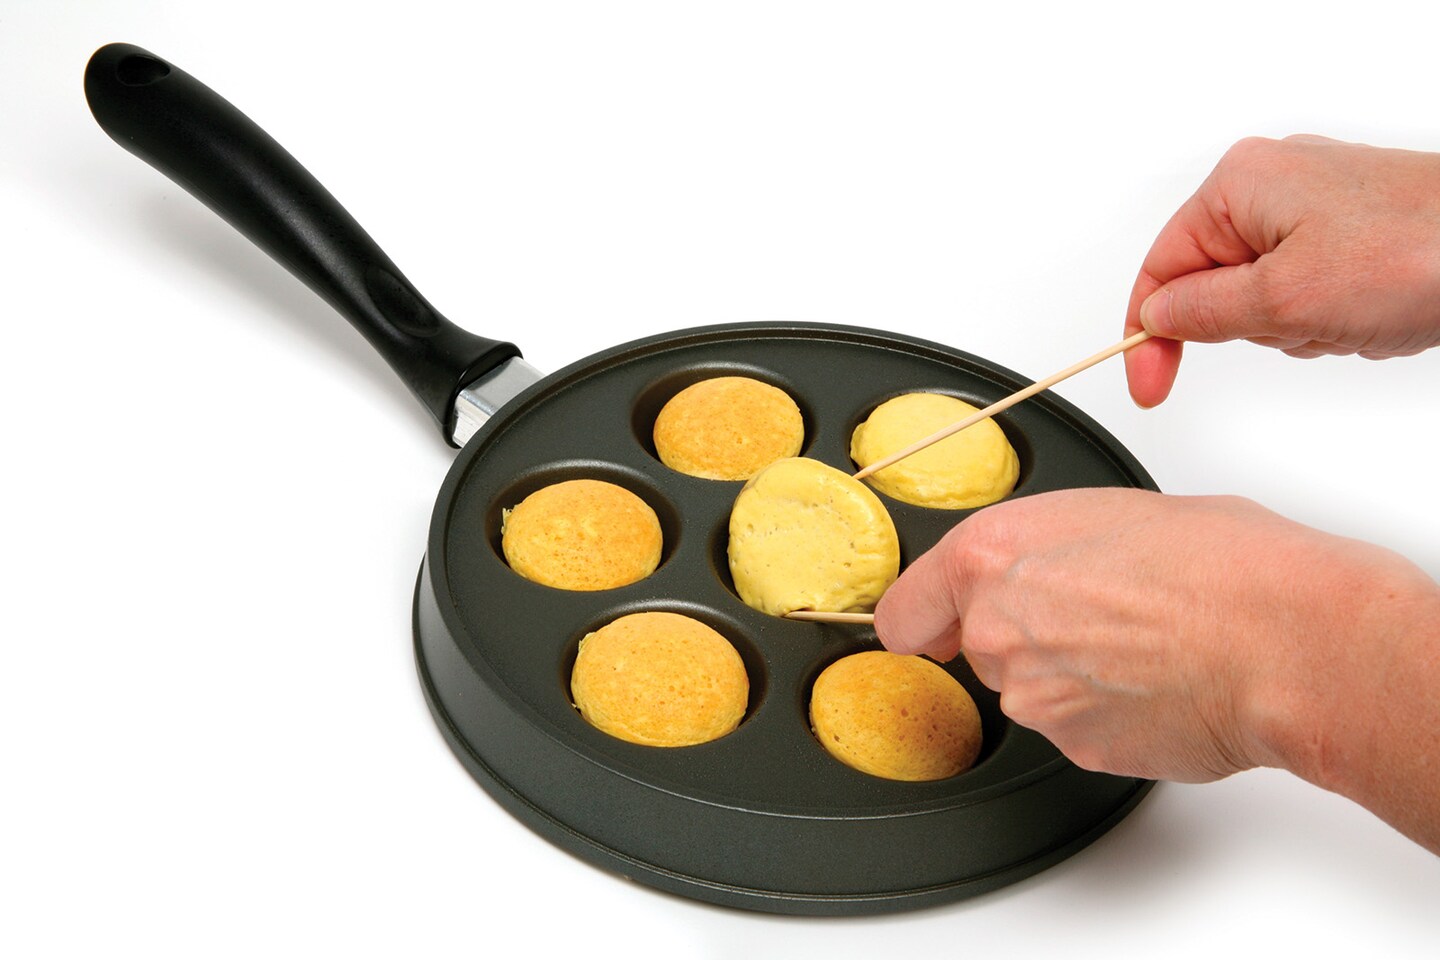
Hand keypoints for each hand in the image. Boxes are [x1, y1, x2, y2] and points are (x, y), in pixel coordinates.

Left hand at [873, 488, 1437, 790]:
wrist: (1286, 640)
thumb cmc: (1223, 563)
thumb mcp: (1110, 513)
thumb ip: (1043, 548)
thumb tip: (1042, 568)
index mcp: (992, 556)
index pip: (904, 610)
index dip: (920, 619)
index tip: (926, 625)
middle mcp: (997, 630)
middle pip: (978, 646)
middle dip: (1021, 635)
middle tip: (1094, 613)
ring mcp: (1033, 698)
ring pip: (1029, 689)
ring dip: (1067, 674)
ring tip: (1143, 646)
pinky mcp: (1076, 748)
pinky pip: (1075, 727)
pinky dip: (1104, 712)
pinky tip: (1157, 684)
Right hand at [1125, 135, 1439, 406]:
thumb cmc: (1418, 252)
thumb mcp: (1284, 300)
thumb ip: (1203, 313)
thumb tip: (1157, 316)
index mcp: (1240, 185)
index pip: (1160, 270)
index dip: (1150, 334)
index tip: (1149, 385)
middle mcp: (1271, 184)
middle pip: (1213, 285)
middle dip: (1253, 324)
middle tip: (1304, 325)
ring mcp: (1313, 206)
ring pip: (1261, 297)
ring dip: (1299, 326)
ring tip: (1350, 315)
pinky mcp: (1349, 230)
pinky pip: (1305, 291)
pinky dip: (1329, 317)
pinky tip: (1367, 312)